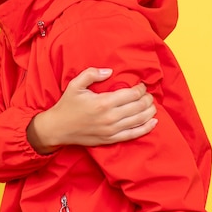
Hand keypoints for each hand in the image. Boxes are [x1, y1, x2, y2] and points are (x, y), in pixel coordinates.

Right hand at [27, 67, 156, 153]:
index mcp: (103, 102)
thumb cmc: (66, 105)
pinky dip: (146, 128)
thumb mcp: (75, 85)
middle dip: (147, 99)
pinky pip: (134, 134)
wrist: (58, 128)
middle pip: (139, 106)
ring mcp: (112, 130)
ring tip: (151, 105)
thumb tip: (109, 71)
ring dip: (150, 111)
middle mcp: (110, 117)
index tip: (142, 85)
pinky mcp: (111, 139)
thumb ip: (91, 74)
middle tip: (148, 95)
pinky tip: (153, 122)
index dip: (141, 89)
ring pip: (139, 120)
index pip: (131, 94)